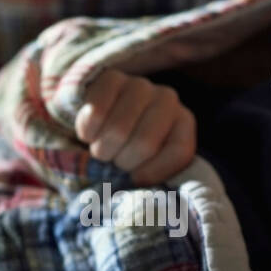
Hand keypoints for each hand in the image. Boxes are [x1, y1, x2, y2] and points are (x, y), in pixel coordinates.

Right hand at [75, 69, 195, 184]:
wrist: (99, 117)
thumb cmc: (127, 148)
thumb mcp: (146, 165)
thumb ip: (150, 179)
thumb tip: (139, 192)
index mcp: (183, 124)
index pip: (179, 152)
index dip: (153, 173)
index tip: (135, 179)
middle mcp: (168, 100)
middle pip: (145, 144)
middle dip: (122, 161)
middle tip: (114, 160)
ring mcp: (141, 85)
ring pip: (118, 130)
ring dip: (102, 149)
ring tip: (101, 148)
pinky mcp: (111, 78)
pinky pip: (96, 113)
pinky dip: (87, 131)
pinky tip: (89, 133)